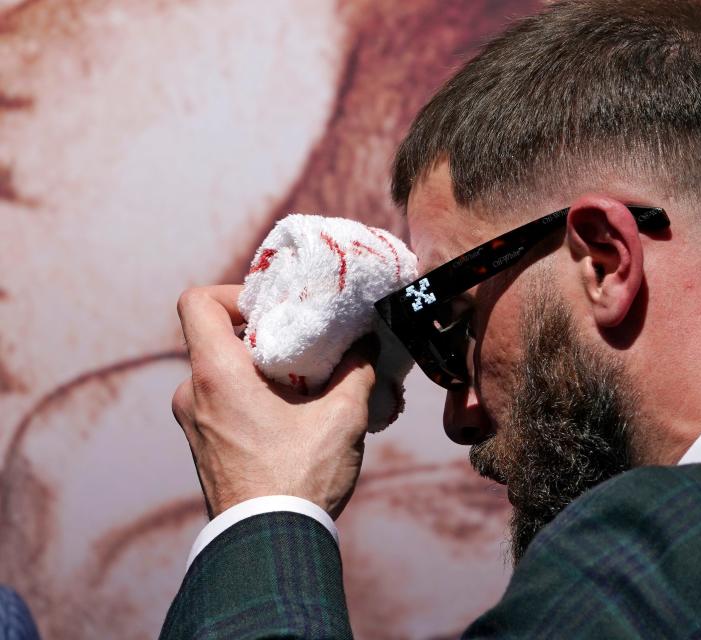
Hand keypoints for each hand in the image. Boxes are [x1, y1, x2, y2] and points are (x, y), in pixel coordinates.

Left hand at [171, 285, 378, 518]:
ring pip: (222, 373)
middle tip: (305, 347)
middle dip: (263, 336)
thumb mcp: (342, 417)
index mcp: (216, 375)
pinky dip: (253, 399)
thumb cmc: (299, 479)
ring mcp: (194, 424)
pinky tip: (294, 418)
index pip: (197, 302)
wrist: (268, 546)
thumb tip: (365, 346)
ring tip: (307, 387)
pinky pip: (223, 403)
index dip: (234, 293)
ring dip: (261, 371)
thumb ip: (356, 371)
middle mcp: (192, 394)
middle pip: (217, 338)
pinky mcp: (204, 447)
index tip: (275, 310)